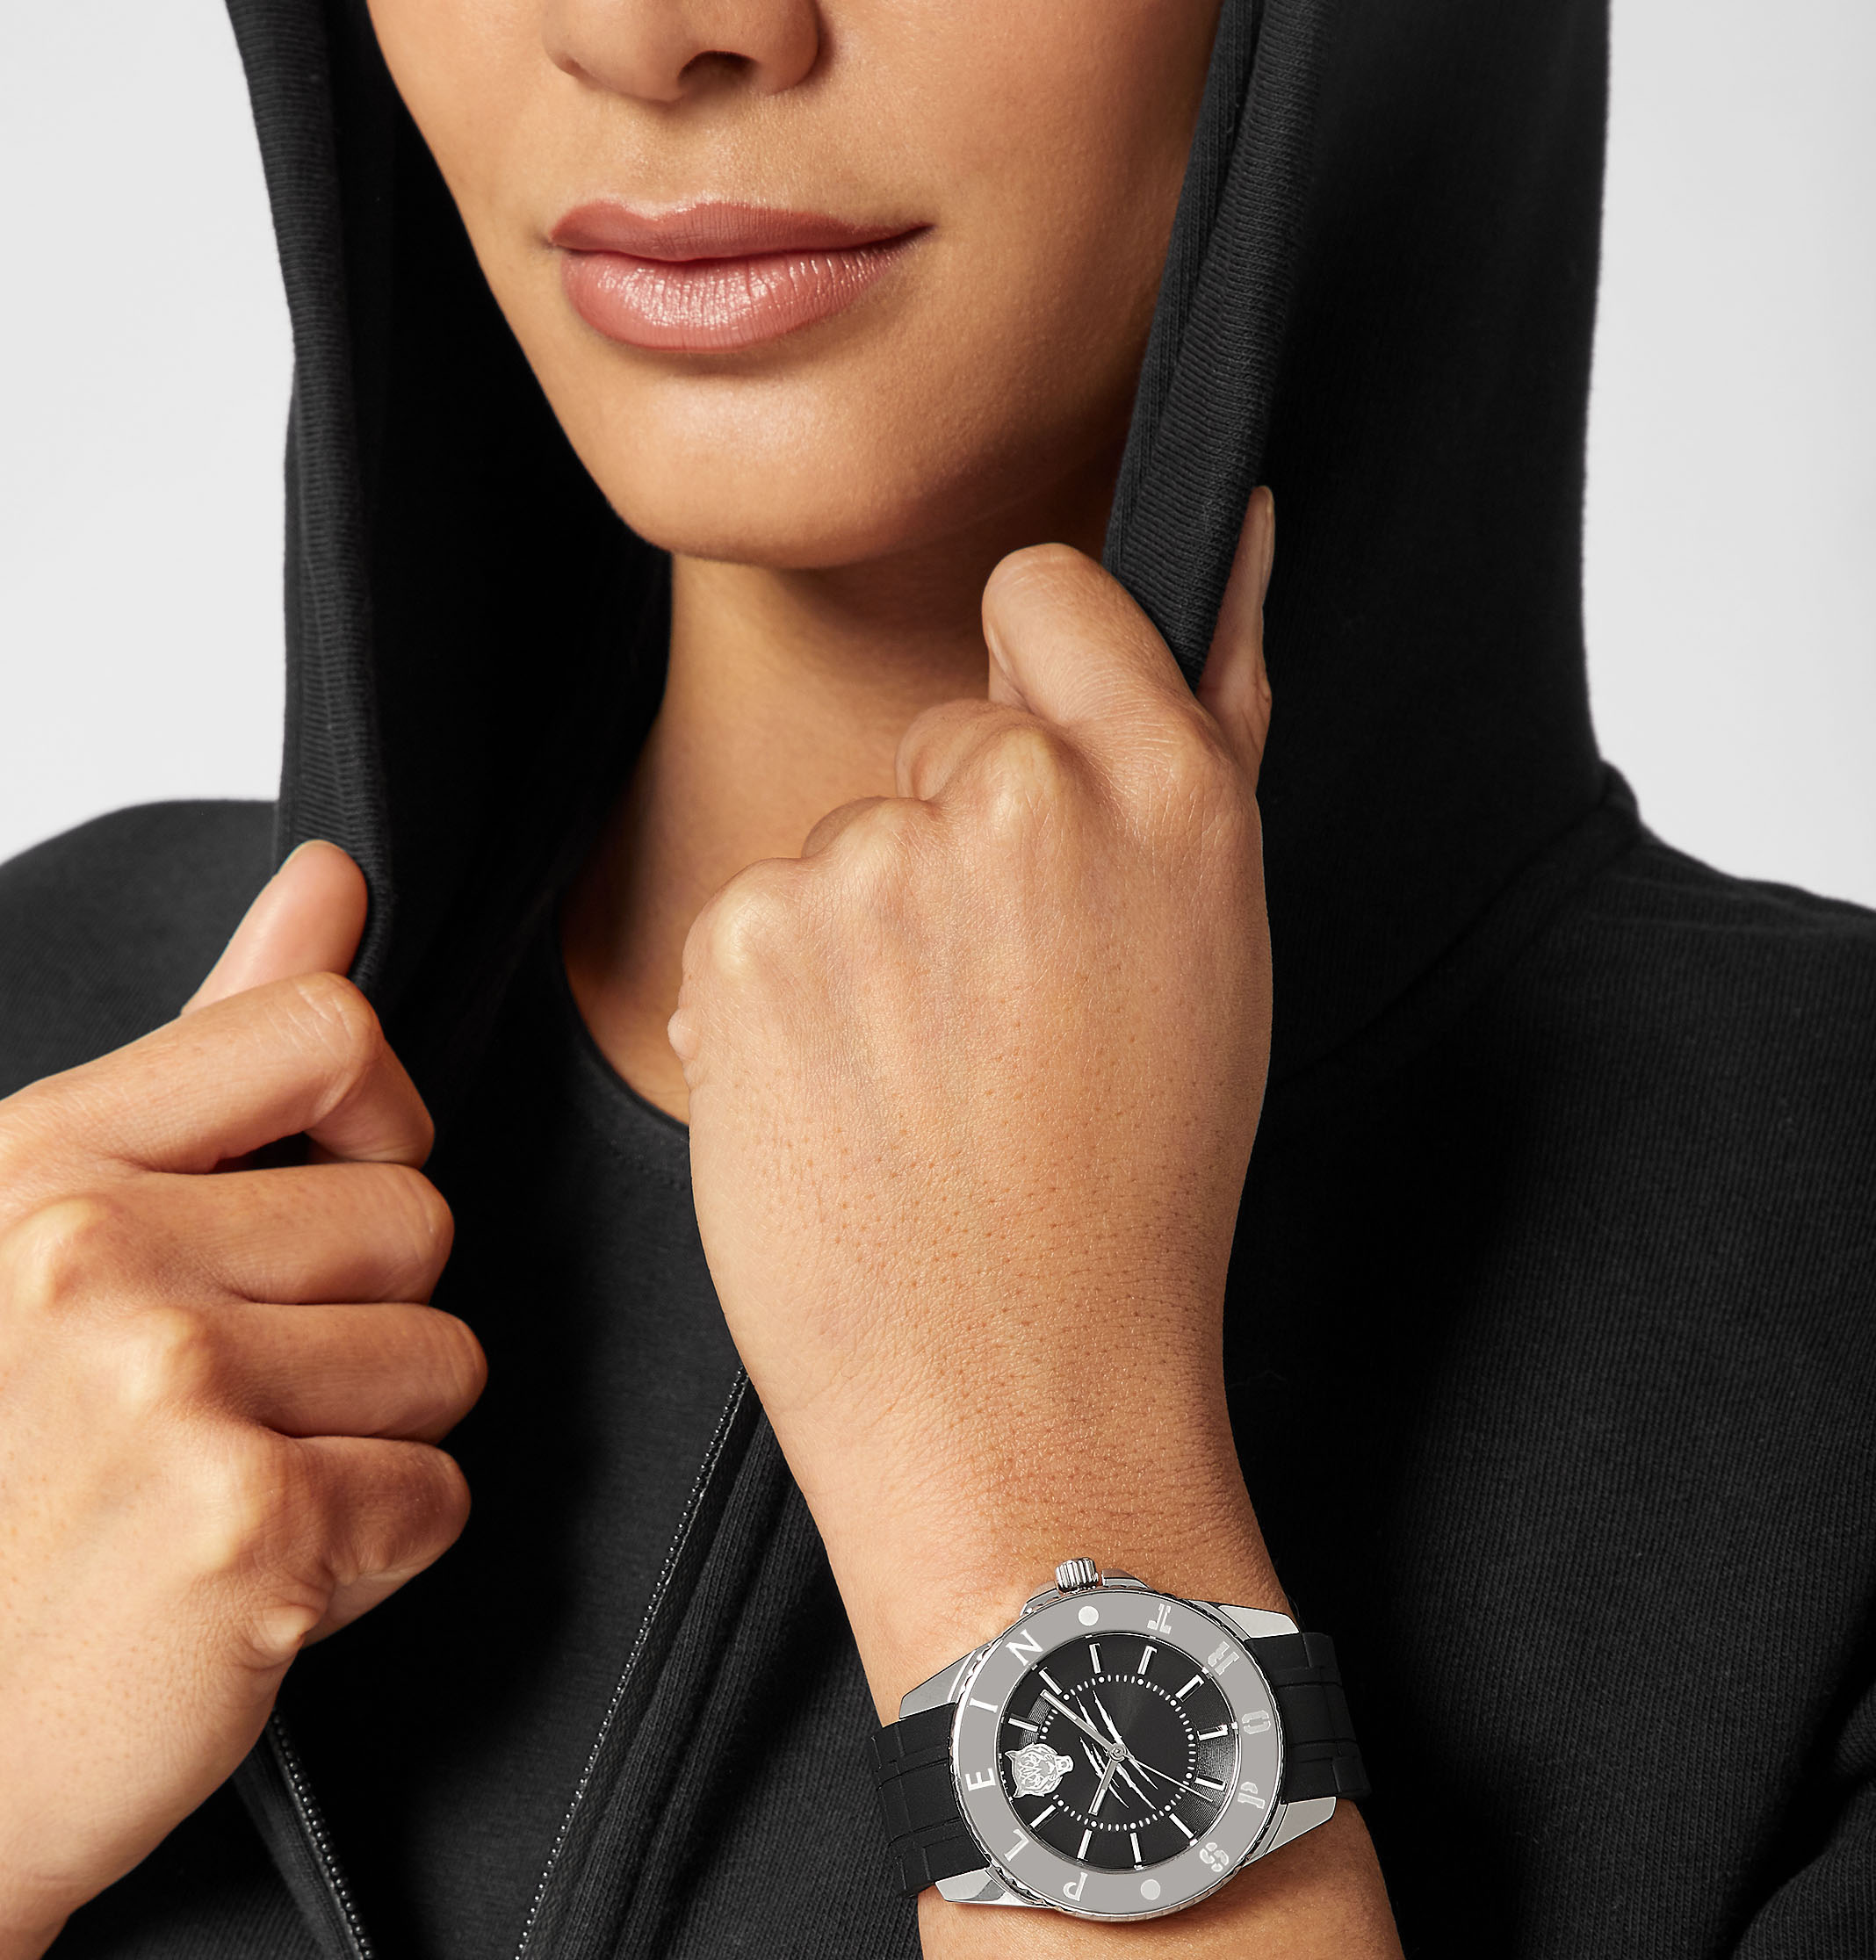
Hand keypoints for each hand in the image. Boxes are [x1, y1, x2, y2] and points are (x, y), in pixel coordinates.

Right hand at [0, 844, 482, 1959]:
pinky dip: (373, 1554)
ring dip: (372, 1444)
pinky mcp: (246, 1524)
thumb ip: (208, 1052)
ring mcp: (164, 1386)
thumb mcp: (43, 1236)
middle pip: (418, 1218)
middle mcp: (88, 1253)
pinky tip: (249, 1580)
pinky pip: (438, 1496)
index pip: (329, 1033)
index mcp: (38, 1162)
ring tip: (229, 1494)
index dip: (375, 1123)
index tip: (328, 1194)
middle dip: (362, 1326)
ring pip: (446, 1363)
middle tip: (230, 1409)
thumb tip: (330, 880)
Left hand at [672, 493, 1278, 1713]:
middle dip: (955, 853)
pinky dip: (774, 1008)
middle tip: (997, 1027)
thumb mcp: (1220, 956)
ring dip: (860, 942)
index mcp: (1167, 796)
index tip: (1037, 804)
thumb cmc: (1135, 1200)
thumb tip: (1239, 532)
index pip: (1050, 596)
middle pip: (940, 742)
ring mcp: (871, 868)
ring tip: (920, 1096)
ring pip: (839, 844)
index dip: (1034, 692)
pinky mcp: (746, 938)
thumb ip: (1210, 725)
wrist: (1022, 1400)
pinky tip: (839, 1116)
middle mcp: (1021, 804)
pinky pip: (749, 922)